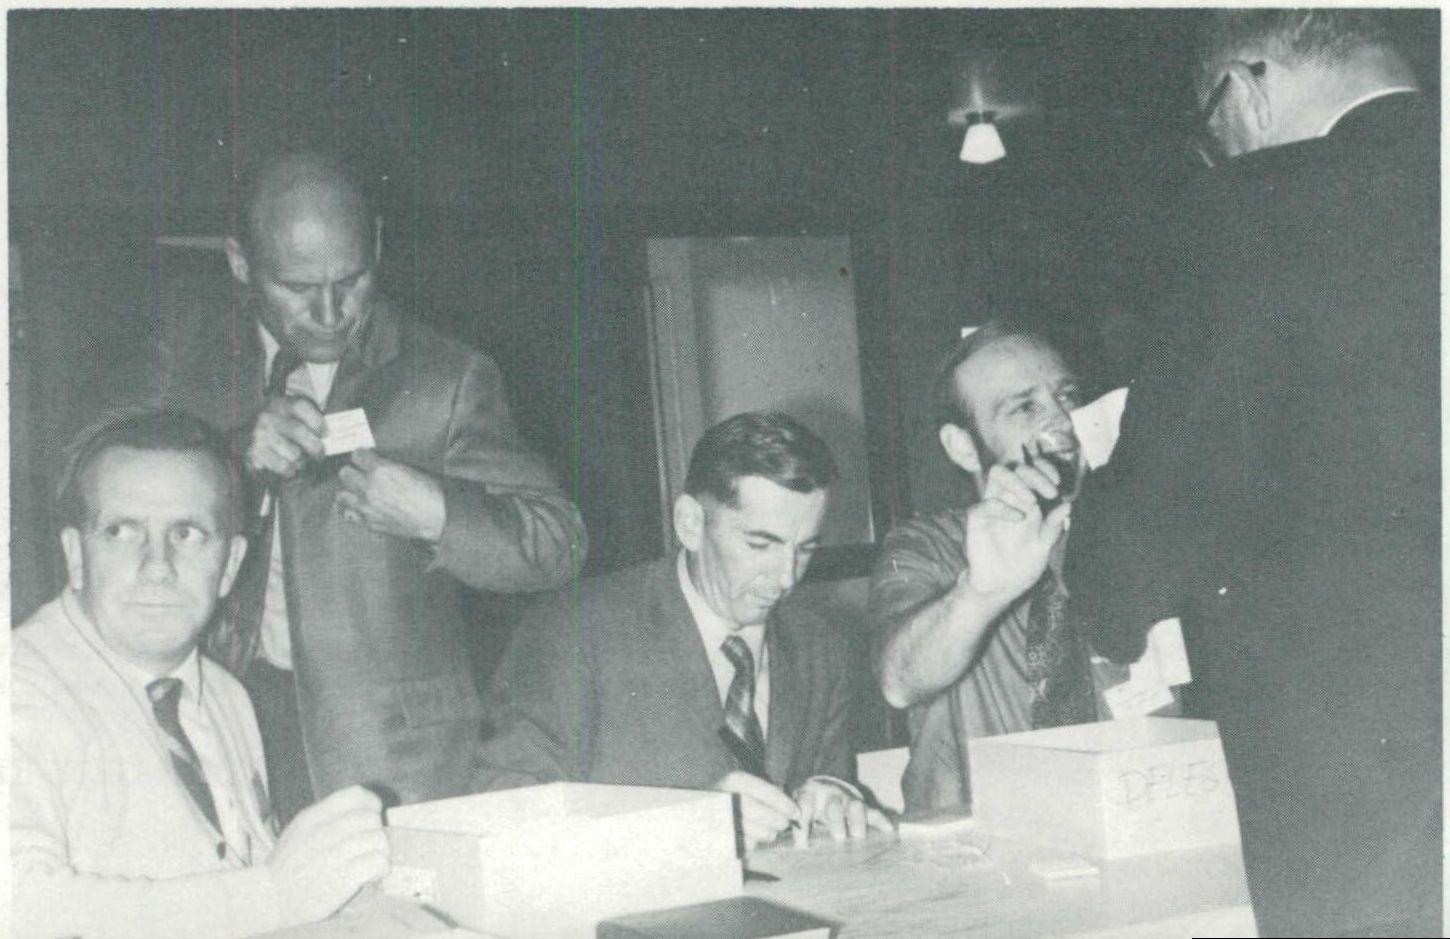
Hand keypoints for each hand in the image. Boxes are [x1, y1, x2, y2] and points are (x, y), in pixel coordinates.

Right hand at [247, 395, 324, 478]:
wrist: (248, 437)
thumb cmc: (281, 427)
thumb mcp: (293, 416)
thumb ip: (311, 421)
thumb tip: (333, 436)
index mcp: (280, 404)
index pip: (301, 406)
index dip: (317, 421)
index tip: (325, 433)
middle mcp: (268, 417)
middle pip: (299, 431)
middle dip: (316, 447)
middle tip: (320, 455)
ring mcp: (259, 435)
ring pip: (294, 454)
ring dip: (303, 462)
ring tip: (301, 461)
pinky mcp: (255, 454)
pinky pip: (284, 467)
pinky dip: (291, 470)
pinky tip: (289, 466)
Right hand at [266, 786, 388, 926]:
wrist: (271, 900)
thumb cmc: (287, 865)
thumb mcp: (298, 830)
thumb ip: (325, 816)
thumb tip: (363, 807)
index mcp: (312, 817)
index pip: (354, 795)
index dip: (370, 803)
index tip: (370, 815)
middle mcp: (323, 833)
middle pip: (370, 818)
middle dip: (375, 831)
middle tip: (368, 846)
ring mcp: (333, 856)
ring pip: (378, 840)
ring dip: (380, 852)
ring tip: (369, 862)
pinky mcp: (343, 878)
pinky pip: (378, 863)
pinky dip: (380, 869)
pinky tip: (370, 875)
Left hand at [335, 450, 445, 542]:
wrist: (438, 518)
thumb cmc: (431, 491)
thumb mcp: (411, 468)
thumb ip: (389, 466)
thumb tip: (377, 463)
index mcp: (381, 470)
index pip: (357, 455)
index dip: (362, 455)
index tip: (366, 457)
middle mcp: (369, 487)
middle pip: (344, 473)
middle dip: (353, 471)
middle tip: (361, 473)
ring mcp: (367, 507)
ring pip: (341, 495)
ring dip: (350, 491)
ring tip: (359, 491)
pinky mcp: (370, 523)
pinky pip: (349, 515)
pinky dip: (353, 511)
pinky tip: (361, 508)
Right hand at [714, 771, 800, 847]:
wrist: (706, 815)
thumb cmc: (738, 798)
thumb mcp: (751, 788)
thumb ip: (773, 793)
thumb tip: (796, 808)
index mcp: (733, 781)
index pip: (761, 788)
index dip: (780, 801)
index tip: (795, 812)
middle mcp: (726, 798)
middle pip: (759, 812)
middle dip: (778, 820)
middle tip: (785, 823)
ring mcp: (722, 821)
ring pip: (757, 832)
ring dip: (769, 833)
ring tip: (769, 830)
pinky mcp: (722, 841)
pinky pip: (748, 845)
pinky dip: (755, 842)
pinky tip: (753, 835)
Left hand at [792, 778, 893, 842]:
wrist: (823, 786)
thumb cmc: (808, 805)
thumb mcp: (796, 809)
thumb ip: (791, 825)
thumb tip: (777, 846)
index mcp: (810, 794)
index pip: (805, 806)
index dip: (803, 824)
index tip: (803, 844)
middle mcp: (830, 796)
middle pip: (834, 806)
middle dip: (837, 821)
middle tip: (838, 837)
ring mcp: (848, 801)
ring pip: (855, 808)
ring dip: (857, 822)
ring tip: (859, 837)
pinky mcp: (862, 807)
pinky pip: (873, 813)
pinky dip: (881, 821)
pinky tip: (889, 831)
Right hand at [963, 462, 1070, 598]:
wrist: (1003, 586)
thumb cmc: (1023, 564)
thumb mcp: (1044, 546)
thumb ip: (1053, 527)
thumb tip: (1068, 506)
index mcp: (1026, 500)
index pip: (1032, 470)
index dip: (1044, 468)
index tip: (1058, 482)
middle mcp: (1008, 498)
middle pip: (1017, 468)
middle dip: (1036, 475)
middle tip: (1051, 492)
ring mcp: (991, 506)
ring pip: (997, 474)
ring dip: (1017, 481)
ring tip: (1032, 500)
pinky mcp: (977, 520)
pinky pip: (984, 504)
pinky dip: (1003, 508)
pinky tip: (1018, 518)